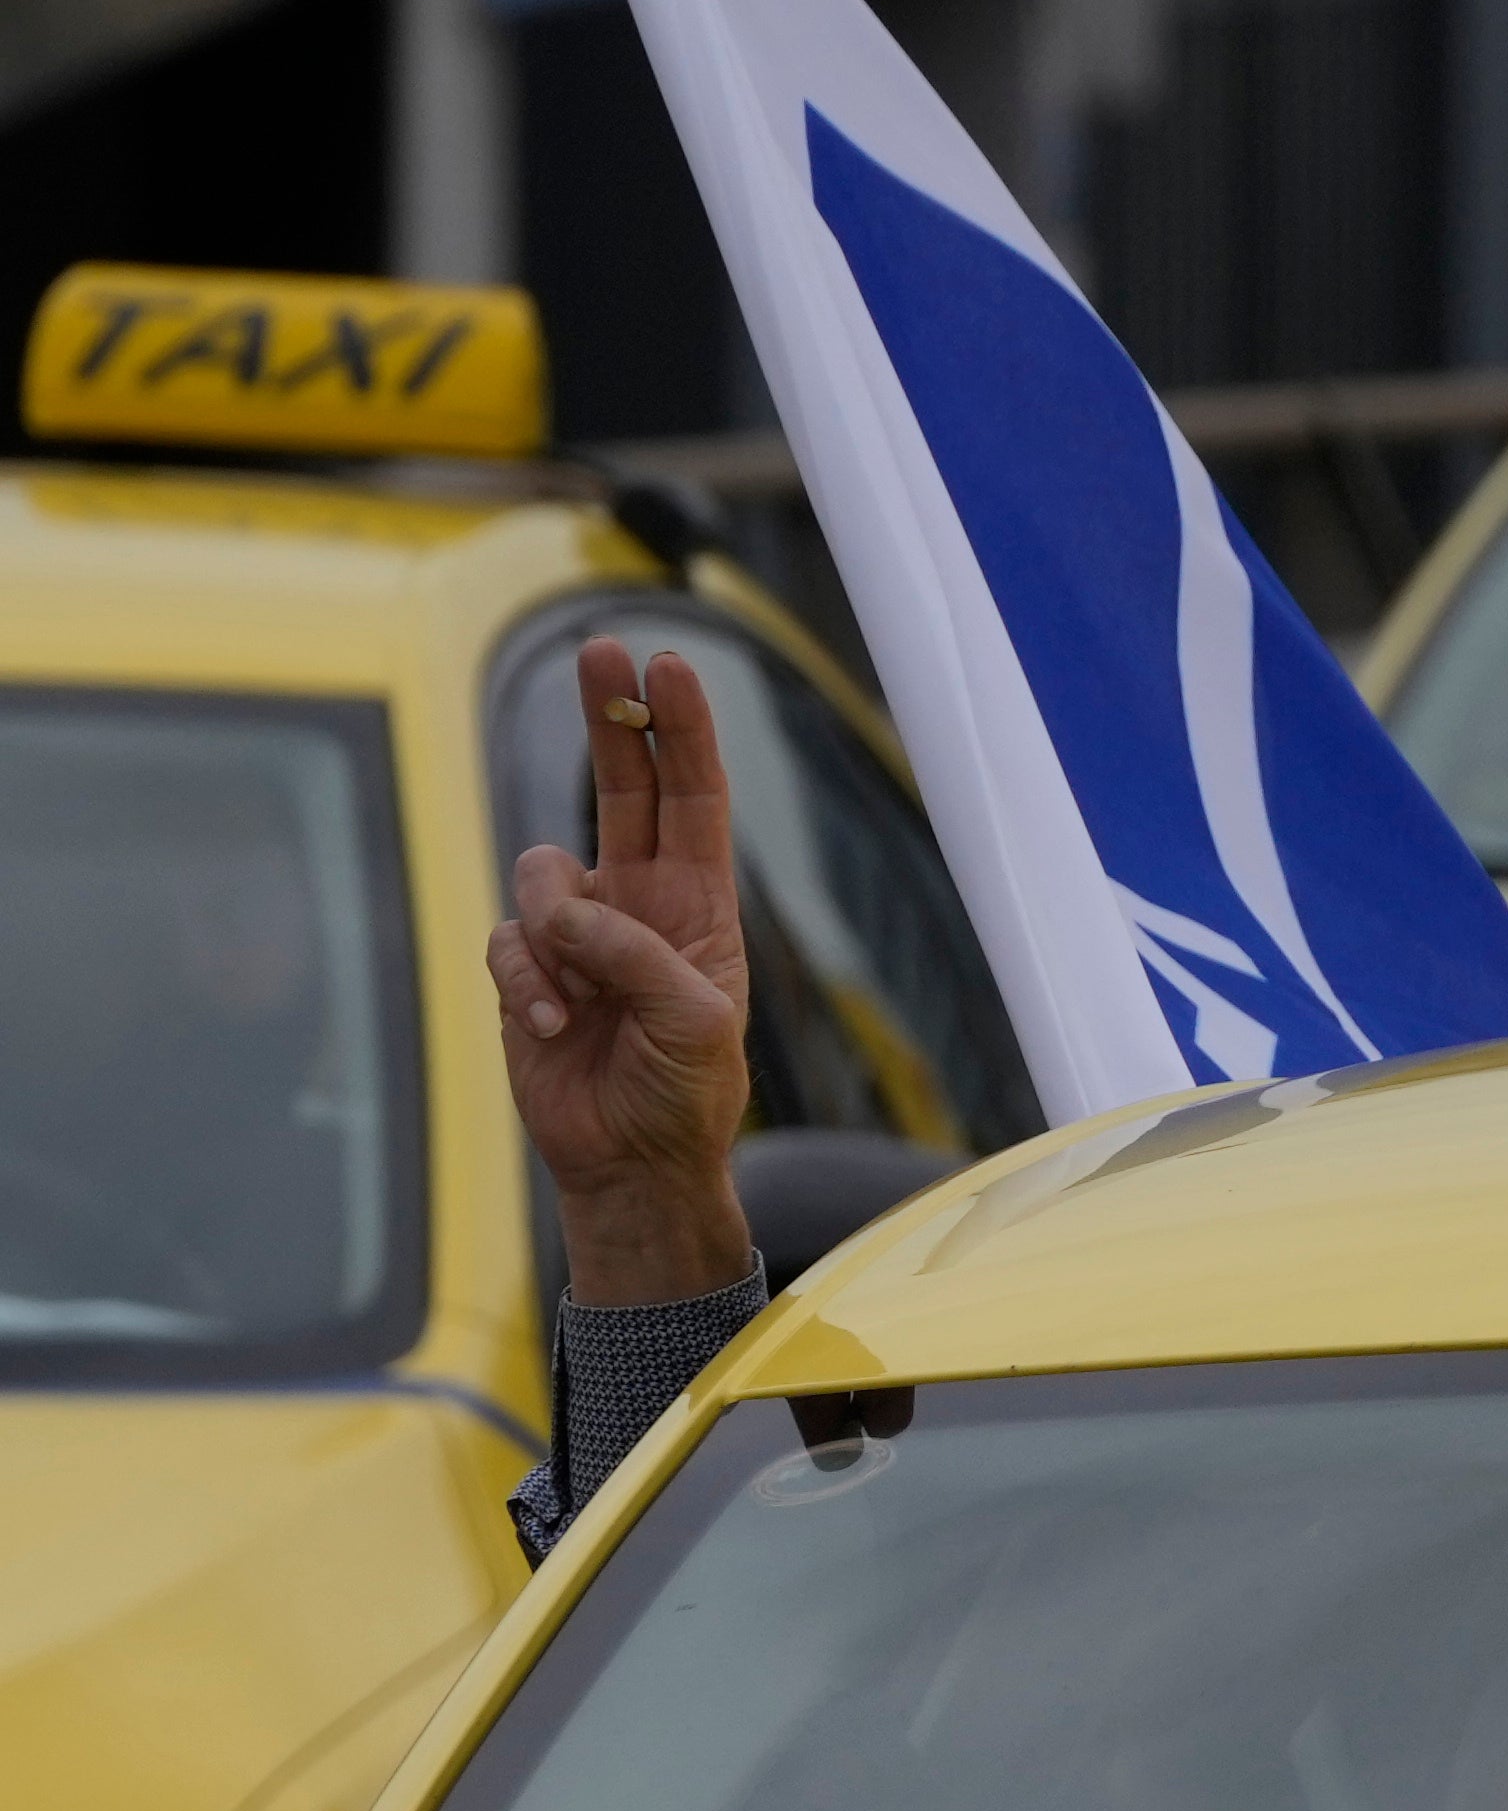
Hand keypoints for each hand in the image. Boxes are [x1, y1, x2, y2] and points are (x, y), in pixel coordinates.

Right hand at [496, 636, 756, 1309]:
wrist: (628, 1160)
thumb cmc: (683, 1091)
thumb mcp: (692, 1019)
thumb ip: (637, 953)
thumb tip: (565, 909)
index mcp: (698, 903)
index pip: (691, 797)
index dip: (680, 731)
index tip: (670, 665)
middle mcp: (637, 901)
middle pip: (620, 786)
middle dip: (609, 718)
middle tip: (602, 650)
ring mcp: (576, 930)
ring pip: (541, 873)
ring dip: (556, 935)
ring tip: (579, 1002)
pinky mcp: (523, 966)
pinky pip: (506, 938)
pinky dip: (524, 981)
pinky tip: (550, 1028)